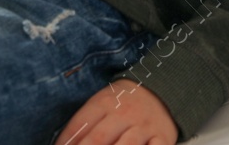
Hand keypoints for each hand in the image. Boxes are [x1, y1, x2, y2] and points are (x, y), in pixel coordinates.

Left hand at [54, 77, 175, 144]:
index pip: (79, 125)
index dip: (66, 141)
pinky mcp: (162, 137)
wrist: (161, 90)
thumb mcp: (102, 103)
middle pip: (99, 139)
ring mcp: (143, 127)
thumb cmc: (123, 103)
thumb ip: (83, 124)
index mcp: (104, 103)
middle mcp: (124, 114)